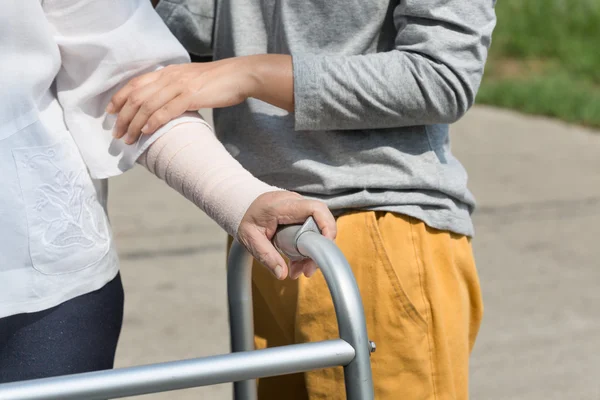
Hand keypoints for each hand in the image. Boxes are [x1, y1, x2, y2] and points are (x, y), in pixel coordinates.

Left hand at [107, 55, 293, 143]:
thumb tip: (164, 105)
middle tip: (117, 134)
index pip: (136, 84)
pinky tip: (147, 131)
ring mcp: (179, 86)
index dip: (119, 98)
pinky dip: (154, 121)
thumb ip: (175, 88)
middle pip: (137, 97)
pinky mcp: (191, 96)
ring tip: (129, 138)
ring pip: (148, 105)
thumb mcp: (190, 80)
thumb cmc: (217, 81)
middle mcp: (169, 76)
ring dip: (135, 124)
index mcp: (167, 72)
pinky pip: (167, 110)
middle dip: (123, 117)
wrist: (239, 76)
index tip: (110, 113)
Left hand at [237, 191, 335, 279]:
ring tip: (299, 270)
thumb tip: (282, 274)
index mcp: (283, 206)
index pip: (315, 209)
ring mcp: (299, 207)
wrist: (240, 203)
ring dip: (313, 251)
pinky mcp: (299, 214)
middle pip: (320, 222)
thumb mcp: (250, 239)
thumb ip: (266, 256)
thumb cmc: (245, 218)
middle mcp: (295, 202)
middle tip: (308, 270)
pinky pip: (311, 230)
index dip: (327, 226)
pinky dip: (307, 247)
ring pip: (317, 229)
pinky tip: (297, 262)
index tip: (325, 248)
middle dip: (319, 248)